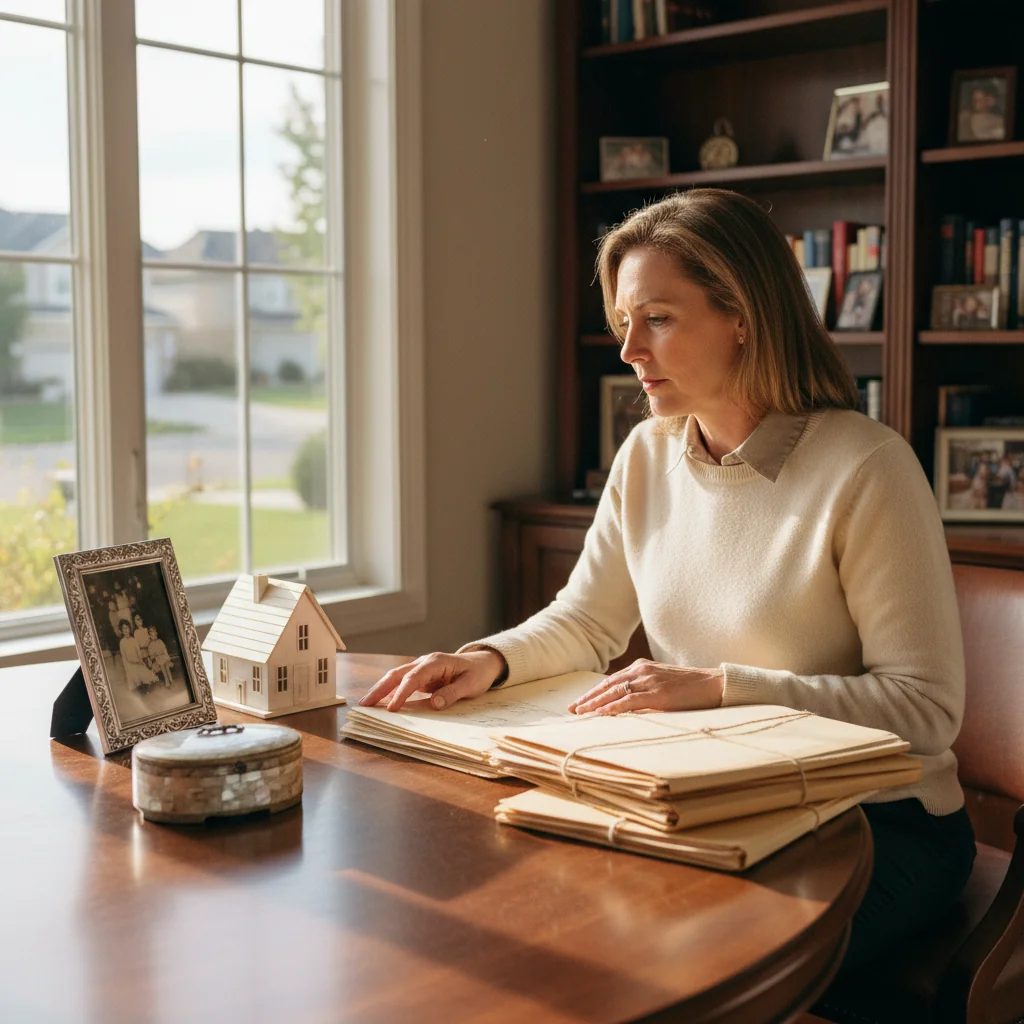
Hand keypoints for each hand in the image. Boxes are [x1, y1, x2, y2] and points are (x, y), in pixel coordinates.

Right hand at [357, 650, 506, 711]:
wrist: (482, 663)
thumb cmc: (477, 674)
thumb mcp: (470, 685)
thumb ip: (452, 693)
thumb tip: (434, 704)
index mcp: (436, 662)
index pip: (413, 678)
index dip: (401, 693)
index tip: (392, 708)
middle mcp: (424, 662)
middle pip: (397, 674)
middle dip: (380, 689)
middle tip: (364, 704)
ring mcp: (421, 668)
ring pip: (396, 677)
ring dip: (380, 689)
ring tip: (365, 704)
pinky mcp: (421, 676)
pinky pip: (402, 683)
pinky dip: (390, 692)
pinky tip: (381, 703)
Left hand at [567, 659, 724, 715]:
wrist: (713, 684)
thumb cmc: (690, 688)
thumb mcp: (662, 684)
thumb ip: (644, 690)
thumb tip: (626, 705)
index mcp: (642, 667)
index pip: (611, 680)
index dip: (594, 692)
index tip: (580, 703)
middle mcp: (642, 671)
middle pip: (607, 685)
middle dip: (588, 698)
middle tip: (573, 710)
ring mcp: (649, 681)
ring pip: (614, 692)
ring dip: (595, 704)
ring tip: (582, 713)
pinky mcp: (657, 694)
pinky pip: (629, 701)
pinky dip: (613, 707)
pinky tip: (602, 714)